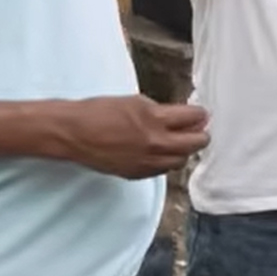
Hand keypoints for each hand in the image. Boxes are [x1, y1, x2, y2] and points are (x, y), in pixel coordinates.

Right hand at [59, 95, 208, 178]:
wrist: (74, 133)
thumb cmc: (101, 111)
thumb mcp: (136, 102)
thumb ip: (163, 111)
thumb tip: (185, 116)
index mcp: (155, 118)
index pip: (194, 118)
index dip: (201, 115)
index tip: (202, 114)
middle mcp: (156, 142)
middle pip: (196, 143)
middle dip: (201, 135)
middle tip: (199, 130)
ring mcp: (148, 161)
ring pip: (182, 160)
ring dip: (185, 150)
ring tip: (180, 142)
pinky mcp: (138, 173)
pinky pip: (164, 170)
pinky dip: (168, 161)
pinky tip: (162, 152)